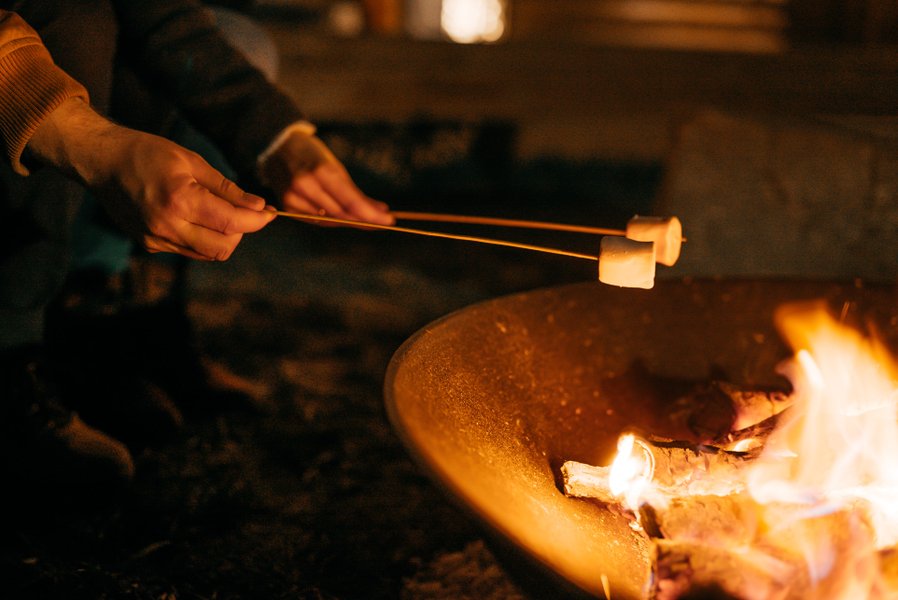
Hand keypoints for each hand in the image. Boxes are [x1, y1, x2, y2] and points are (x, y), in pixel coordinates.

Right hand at [28, 99, 274, 260]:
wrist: (101, 162)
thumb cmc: (148, 153)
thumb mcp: (192, 162)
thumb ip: (227, 189)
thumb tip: (259, 208)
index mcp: (179, 201)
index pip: (232, 223)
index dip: (257, 220)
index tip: (271, 213)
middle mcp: (166, 226)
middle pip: (223, 247)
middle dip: (241, 232)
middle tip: (244, 211)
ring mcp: (156, 239)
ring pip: (208, 253)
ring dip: (223, 237)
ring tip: (220, 212)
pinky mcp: (149, 245)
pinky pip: (189, 251)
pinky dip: (203, 238)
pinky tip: (197, 217)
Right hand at [258, 126, 393, 224]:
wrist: (277, 145)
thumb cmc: (311, 153)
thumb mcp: (335, 166)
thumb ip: (355, 192)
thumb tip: (381, 210)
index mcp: (321, 172)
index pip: (351, 201)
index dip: (371, 215)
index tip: (389, 221)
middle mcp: (305, 186)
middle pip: (341, 214)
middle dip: (365, 221)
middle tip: (383, 223)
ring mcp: (293, 198)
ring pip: (329, 220)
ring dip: (351, 222)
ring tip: (369, 222)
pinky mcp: (287, 206)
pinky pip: (315, 220)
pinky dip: (333, 221)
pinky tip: (345, 220)